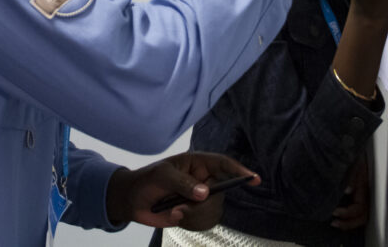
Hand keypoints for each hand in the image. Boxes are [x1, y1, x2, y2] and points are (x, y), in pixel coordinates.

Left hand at [105, 152, 259, 229]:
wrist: (132, 200)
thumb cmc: (147, 180)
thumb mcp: (163, 176)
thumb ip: (183, 183)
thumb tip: (205, 193)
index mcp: (198, 163)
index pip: (223, 164)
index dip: (240, 171)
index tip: (254, 180)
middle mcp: (203, 180)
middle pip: (220, 193)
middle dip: (203, 204)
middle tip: (180, 208)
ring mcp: (200, 198)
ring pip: (213, 210)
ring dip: (193, 215)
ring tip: (173, 211)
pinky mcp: (195, 214)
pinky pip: (204, 222)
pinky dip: (190, 223)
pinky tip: (174, 216)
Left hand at [331, 154, 369, 229]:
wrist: (350, 142)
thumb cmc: (351, 151)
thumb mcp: (352, 161)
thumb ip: (351, 176)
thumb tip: (348, 191)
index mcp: (363, 187)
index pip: (360, 208)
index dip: (348, 213)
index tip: (334, 212)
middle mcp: (364, 193)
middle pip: (362, 216)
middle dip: (349, 223)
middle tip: (334, 222)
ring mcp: (361, 193)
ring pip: (361, 215)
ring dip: (349, 222)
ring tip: (335, 223)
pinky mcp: (356, 192)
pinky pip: (356, 209)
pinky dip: (349, 217)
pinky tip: (338, 216)